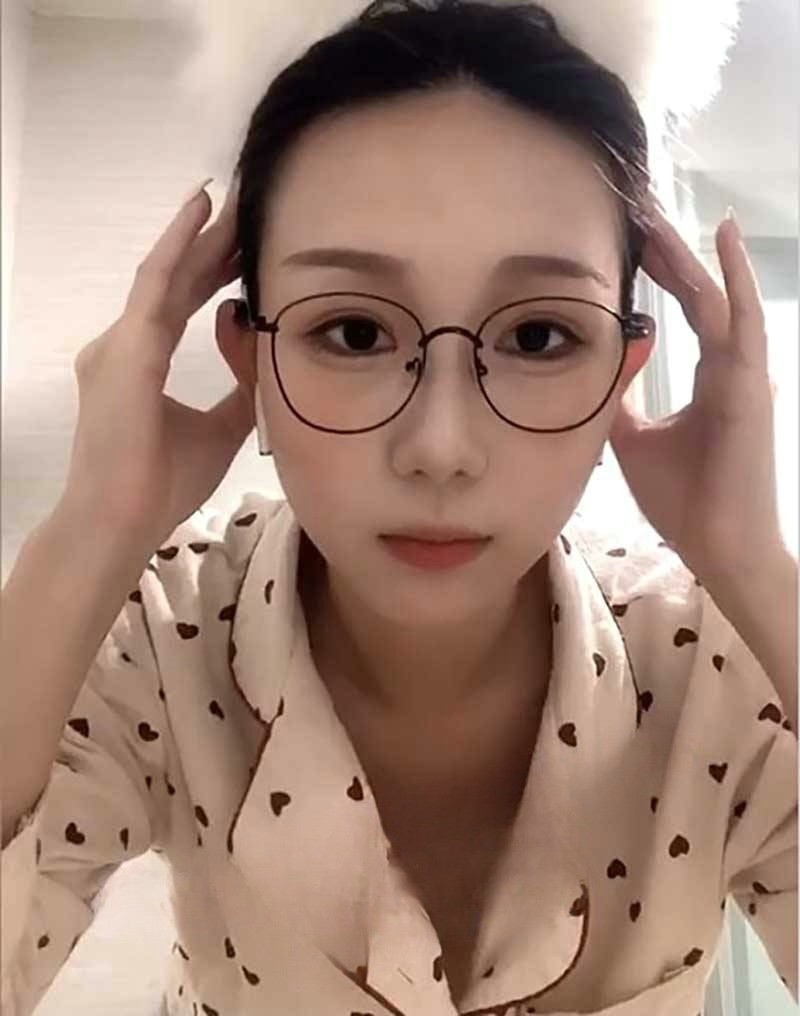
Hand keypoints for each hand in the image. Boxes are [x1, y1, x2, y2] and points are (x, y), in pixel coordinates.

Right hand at [60, 177, 252, 550]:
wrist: (122, 521)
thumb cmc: (161, 483)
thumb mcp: (219, 429)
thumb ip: (239, 391)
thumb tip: (259, 352)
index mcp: (141, 360)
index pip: (182, 301)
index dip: (212, 270)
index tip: (246, 245)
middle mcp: (123, 343)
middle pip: (175, 281)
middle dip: (210, 244)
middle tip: (244, 207)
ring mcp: (118, 343)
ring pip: (164, 274)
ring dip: (198, 237)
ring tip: (229, 200)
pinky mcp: (125, 351)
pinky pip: (154, 286)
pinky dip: (178, 248)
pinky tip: (200, 215)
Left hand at [609, 204, 785, 585]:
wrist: (717, 547)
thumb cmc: (684, 498)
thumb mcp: (634, 440)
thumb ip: (622, 399)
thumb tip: (604, 365)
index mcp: (710, 376)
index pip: (687, 308)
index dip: (664, 272)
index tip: (636, 240)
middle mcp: (732, 367)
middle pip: (702, 294)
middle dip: (673, 254)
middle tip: (643, 212)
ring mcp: (745, 375)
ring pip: (721, 299)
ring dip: (693, 257)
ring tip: (666, 217)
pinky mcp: (750, 390)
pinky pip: (744, 324)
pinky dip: (736, 280)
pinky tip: (722, 238)